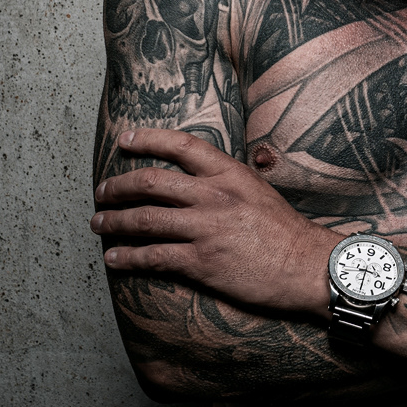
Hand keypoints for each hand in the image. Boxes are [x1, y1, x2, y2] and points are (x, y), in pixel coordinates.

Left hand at [90, 129, 338, 317]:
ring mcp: (205, 228)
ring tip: (98, 223)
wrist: (308, 267)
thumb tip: (198, 180)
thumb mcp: (258, 190)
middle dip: (118, 186)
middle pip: (152, 182)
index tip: (125, 140)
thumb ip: (227, 182)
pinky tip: (114, 258)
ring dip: (114, 221)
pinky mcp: (201, 261)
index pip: (181, 145)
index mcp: (229, 173)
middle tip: (102, 192)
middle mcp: (214, 195)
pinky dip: (128, 257)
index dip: (148, 139)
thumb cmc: (286, 232)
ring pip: (145, 219)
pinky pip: (153, 256)